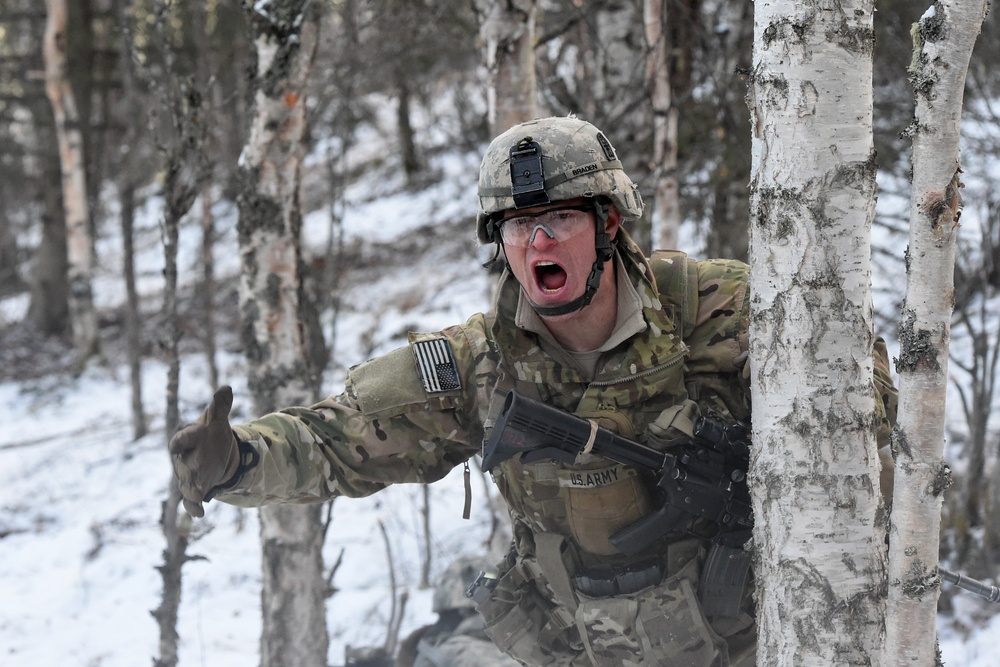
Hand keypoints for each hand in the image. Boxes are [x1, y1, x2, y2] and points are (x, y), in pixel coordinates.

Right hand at [169, 386, 239, 516]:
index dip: (181, 441)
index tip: (176, 444)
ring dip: (191, 489)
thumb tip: (226, 388)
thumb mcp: (217, 420)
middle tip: (197, 471)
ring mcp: (187, 475)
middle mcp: (184, 458)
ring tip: (198, 494)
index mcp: (187, 438)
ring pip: (186, 483)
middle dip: (190, 468)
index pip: (182, 438)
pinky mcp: (193, 490)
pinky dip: (193, 507)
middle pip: (185, 464)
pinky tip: (200, 514)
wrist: (210, 453)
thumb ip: (220, 406)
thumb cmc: (210, 434)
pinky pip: (189, 500)